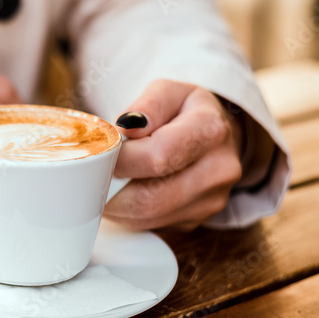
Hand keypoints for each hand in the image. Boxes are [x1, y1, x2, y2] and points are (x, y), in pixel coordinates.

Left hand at [103, 80, 243, 230]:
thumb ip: (148, 106)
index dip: (122, 160)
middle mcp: (218, 170)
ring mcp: (211, 200)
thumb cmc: (186, 112)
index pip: (156, 157)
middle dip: (113, 189)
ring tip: (113, 181)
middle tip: (100, 173)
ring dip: (118, 205)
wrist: (217, 135)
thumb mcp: (169, 91)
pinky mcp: (198, 220)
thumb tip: (126, 129)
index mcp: (210, 131)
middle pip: (150, 198)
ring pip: (147, 218)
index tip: (107, 153)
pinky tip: (131, 191)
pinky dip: (132, 213)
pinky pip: (152, 225)